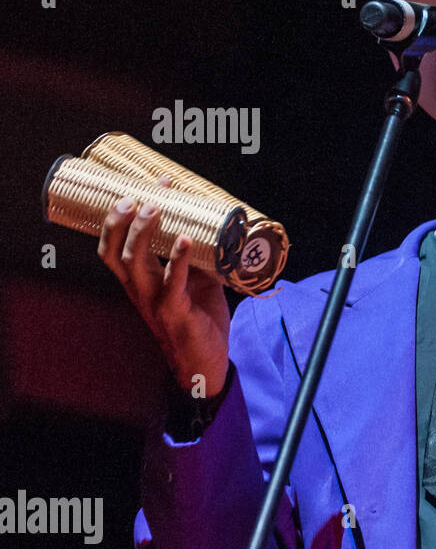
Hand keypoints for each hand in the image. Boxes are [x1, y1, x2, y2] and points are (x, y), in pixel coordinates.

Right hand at [97, 175, 230, 393]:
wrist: (206, 361)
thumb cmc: (199, 318)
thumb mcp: (194, 280)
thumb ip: (194, 257)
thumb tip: (208, 225)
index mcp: (140, 280)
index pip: (116, 244)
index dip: (122, 217)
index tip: (148, 186)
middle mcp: (140, 289)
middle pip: (115, 251)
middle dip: (121, 220)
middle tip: (136, 195)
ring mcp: (154, 301)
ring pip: (135, 264)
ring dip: (144, 234)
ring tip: (157, 208)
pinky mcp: (175, 312)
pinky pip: (172, 283)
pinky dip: (179, 260)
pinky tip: (187, 240)